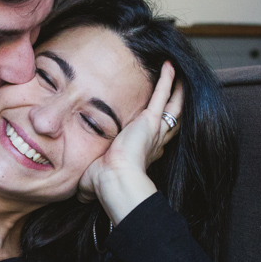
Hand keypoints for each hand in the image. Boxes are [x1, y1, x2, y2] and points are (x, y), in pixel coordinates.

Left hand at [77, 61, 184, 223]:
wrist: (115, 181)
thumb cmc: (104, 185)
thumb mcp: (94, 180)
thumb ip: (88, 185)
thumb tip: (80, 197)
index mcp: (141, 153)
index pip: (152, 137)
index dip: (155, 128)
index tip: (154, 119)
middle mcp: (153, 140)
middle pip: (169, 119)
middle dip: (174, 103)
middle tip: (180, 88)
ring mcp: (154, 129)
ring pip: (172, 105)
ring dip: (176, 89)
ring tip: (178, 72)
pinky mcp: (150, 120)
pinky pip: (162, 94)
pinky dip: (167, 79)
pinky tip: (169, 65)